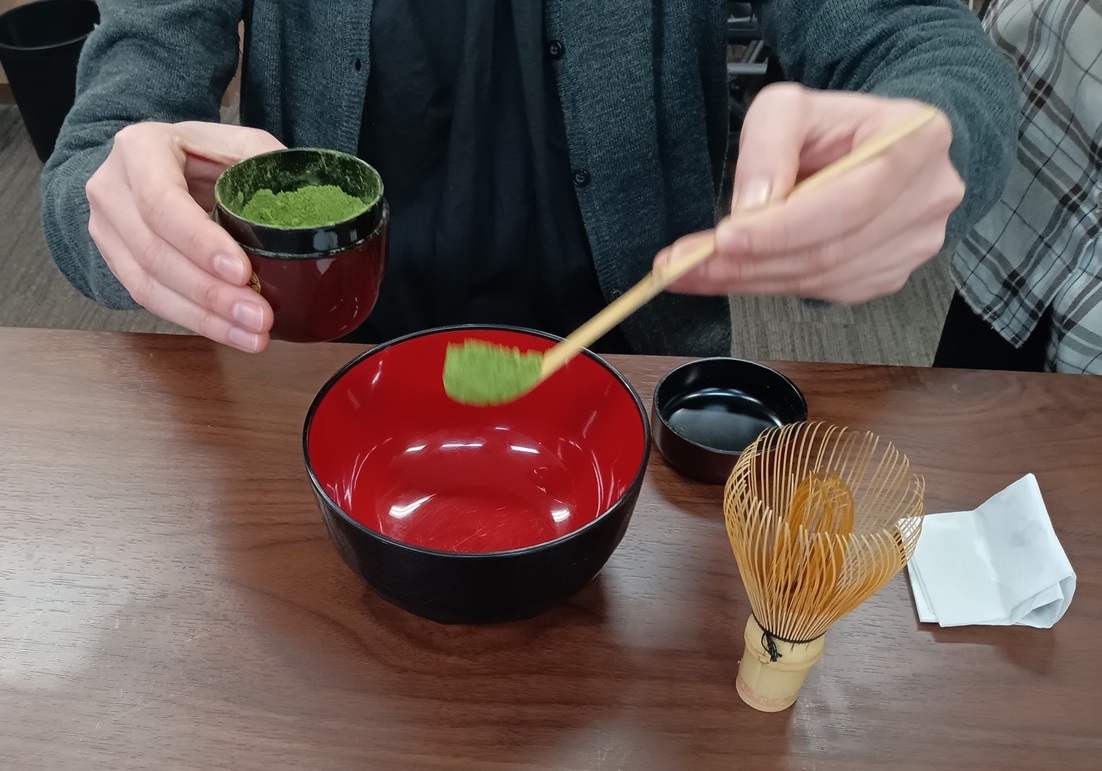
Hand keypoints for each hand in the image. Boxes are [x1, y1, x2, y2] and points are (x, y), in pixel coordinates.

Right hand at [86, 121, 285, 351]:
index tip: (242, 272)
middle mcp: (112, 188)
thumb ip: (266, 164)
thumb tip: (307, 204)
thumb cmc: (206, 154)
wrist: (161, 163)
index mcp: (141, 148)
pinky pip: (150, 300)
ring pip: (148, 285)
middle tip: (259, 315)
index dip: (200, 242)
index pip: (161, 202)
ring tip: (252, 334)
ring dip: (205, 317)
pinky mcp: (116, 261)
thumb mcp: (238, 144)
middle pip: (154, 252)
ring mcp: (107, 228)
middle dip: (211, 293)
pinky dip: (194, 320)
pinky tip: (230, 332)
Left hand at [655, 84, 963, 302]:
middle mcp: (928, 196)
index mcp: (916, 140)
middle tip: (687, 266)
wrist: (877, 142)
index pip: (849, 201)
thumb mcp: (792, 108)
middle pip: (830, 250)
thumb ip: (769, 145)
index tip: (725, 237)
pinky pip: (825, 292)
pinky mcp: (890, 274)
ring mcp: (914, 242)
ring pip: (822, 279)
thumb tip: (752, 207)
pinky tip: (734, 275)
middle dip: (749, 263)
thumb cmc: (837, 124)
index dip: (783, 228)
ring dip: (750, 281)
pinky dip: (771, 286)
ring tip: (694, 272)